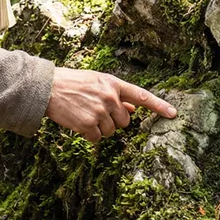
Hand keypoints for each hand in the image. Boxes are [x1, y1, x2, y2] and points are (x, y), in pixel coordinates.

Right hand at [45, 67, 176, 142]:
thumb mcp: (95, 81)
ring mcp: (99, 111)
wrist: (46, 88)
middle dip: (113, 120)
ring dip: (99, 127)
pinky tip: (77, 122)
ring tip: (83, 113)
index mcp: (112, 83)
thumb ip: (114, 93)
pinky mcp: (88, 125)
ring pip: (111, 131)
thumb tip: (132, 108)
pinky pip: (97, 138)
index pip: (141, 96)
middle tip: (95, 110)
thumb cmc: (70, 82)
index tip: (173, 114)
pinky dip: (88, 134)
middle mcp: (109, 97)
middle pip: (125, 121)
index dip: (158, 105)